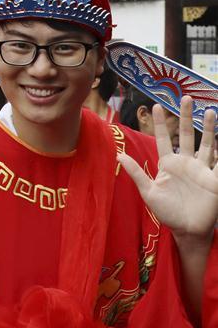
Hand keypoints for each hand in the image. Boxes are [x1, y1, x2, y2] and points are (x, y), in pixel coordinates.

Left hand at [118, 96, 217, 240]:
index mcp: (168, 164)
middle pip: (187, 134)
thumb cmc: (167, 212)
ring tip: (210, 110)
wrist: (188, 230)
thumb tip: (118, 155)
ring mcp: (202, 169)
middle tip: (186, 97)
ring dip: (210, 127)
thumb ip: (136, 173)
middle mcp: (186, 162)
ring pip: (207, 143)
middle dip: (186, 117)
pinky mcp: (215, 178)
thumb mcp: (149, 192)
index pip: (163, 139)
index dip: (161, 123)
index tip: (157, 105)